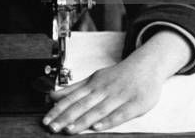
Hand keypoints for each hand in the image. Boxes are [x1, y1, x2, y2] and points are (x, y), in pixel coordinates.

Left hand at [42, 30, 191, 133]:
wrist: (147, 65)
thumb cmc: (119, 75)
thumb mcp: (95, 78)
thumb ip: (75, 88)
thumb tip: (53, 96)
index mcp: (93, 84)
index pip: (71, 98)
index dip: (58, 109)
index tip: (47, 118)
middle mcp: (103, 89)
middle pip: (81, 105)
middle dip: (65, 117)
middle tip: (52, 127)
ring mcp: (119, 96)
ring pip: (98, 110)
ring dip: (82, 120)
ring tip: (69, 129)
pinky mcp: (135, 103)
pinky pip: (120, 114)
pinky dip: (108, 121)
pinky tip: (98, 127)